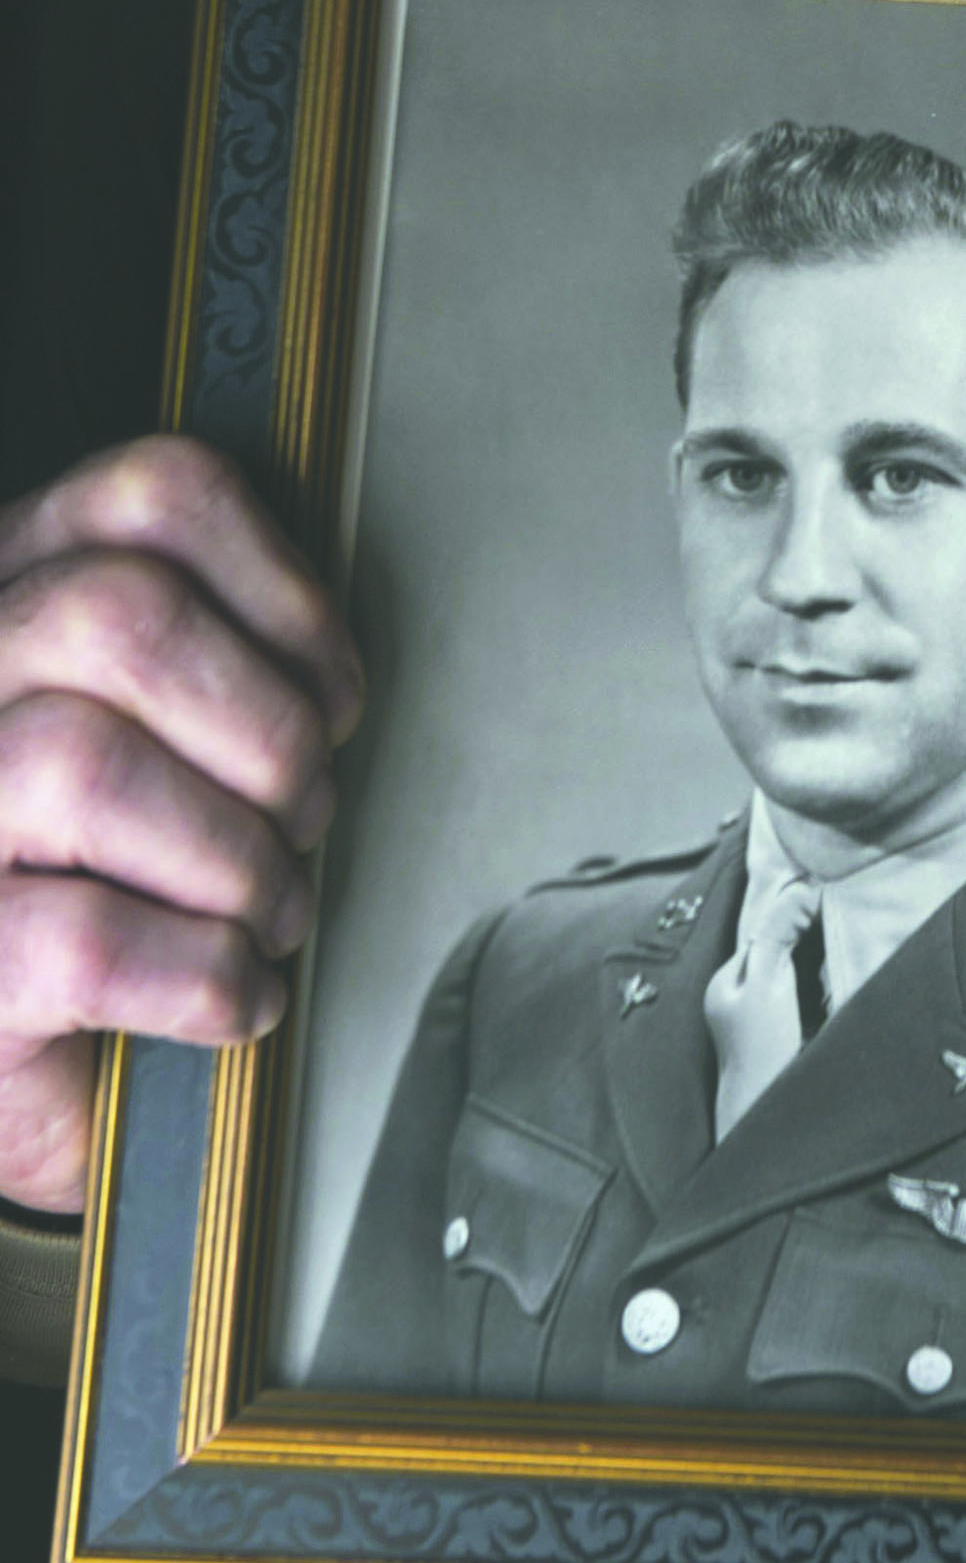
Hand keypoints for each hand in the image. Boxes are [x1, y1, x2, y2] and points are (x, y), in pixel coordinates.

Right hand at [0, 440, 362, 1215]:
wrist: (29, 1064)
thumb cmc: (117, 882)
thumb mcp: (161, 729)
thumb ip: (219, 656)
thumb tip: (335, 681)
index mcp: (13, 593)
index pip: (150, 497)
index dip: (284, 590)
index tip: (336, 693)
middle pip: (119, 615)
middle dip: (266, 729)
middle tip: (303, 818)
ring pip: (87, 768)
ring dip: (239, 860)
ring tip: (268, 913)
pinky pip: (83, 940)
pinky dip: (205, 976)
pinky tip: (232, 994)